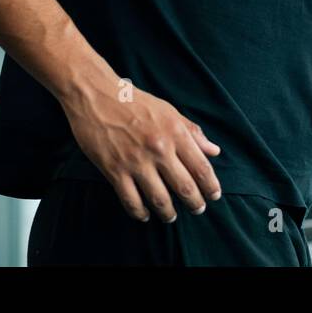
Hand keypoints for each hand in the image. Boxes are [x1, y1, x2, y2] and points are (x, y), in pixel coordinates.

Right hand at [62, 81, 223, 222]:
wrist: (97, 96)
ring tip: (171, 216)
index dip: (211, 186)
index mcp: (175, 133)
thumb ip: (193, 132)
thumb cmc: (135, 102)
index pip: (201, 167)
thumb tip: (214, 151)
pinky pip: (131, 200)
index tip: (214, 196)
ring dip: (168, 213)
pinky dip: (140, 212)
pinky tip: (145, 215)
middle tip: (198, 210)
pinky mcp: (114, 170)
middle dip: (195, 204)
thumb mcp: (170, 112)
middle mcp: (159, 149)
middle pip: (184, 187)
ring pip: (159, 199)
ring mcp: (136, 161)